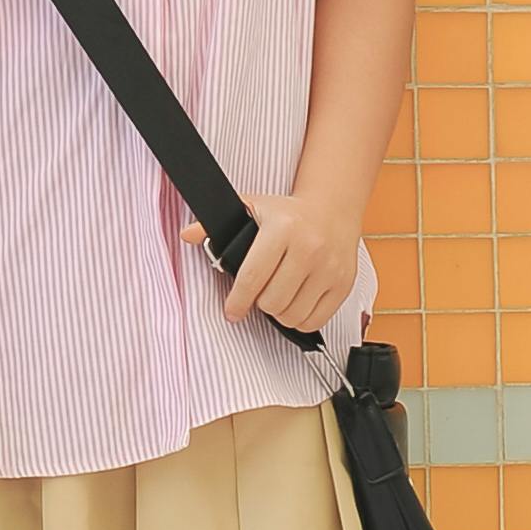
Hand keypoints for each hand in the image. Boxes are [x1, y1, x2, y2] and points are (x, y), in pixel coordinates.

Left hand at [208, 189, 361, 332]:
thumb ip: (216, 225)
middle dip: (259, 303)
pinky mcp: (343, 284)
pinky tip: (295, 302)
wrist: (332, 209)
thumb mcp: (250, 208)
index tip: (232, 311)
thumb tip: (187, 235)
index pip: (252, 277)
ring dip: (279, 312)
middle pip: (272, 301)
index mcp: (283, 227)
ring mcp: (329, 267)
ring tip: (277, 295)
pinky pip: (315, 320)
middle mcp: (309, 247)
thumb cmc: (288, 213)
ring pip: (292, 315)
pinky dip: (300, 319)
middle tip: (259, 293)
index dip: (237, 301)